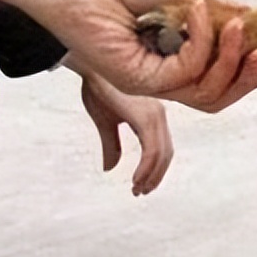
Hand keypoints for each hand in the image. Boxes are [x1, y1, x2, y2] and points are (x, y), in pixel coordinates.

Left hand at [0, 0, 256, 109]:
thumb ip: (217, 11)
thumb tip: (254, 15)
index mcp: (172, 53)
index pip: (218, 77)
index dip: (249, 70)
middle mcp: (161, 72)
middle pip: (216, 96)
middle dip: (248, 77)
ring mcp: (148, 78)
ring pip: (205, 93)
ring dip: (231, 59)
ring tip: (238, 25)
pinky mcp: (136, 78)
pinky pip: (184, 73)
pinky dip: (200, 42)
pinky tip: (195, 9)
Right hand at [73, 63, 173, 195]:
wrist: (90, 64)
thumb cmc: (97, 85)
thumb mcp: (105, 120)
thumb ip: (111, 144)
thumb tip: (110, 168)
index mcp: (152, 114)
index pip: (162, 148)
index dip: (155, 170)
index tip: (142, 185)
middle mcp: (158, 114)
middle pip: (166, 154)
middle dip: (156, 176)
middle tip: (142, 192)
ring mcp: (154, 114)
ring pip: (162, 154)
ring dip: (151, 176)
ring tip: (139, 189)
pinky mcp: (146, 116)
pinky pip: (152, 150)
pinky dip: (147, 168)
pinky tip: (137, 180)